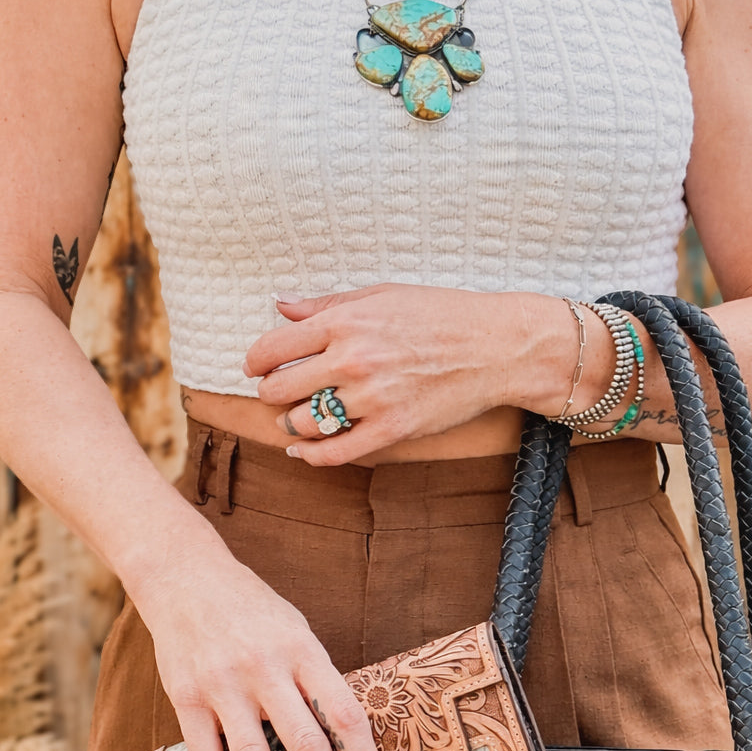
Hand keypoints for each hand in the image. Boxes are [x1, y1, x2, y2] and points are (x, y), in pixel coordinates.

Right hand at [133, 527, 387, 750]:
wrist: (182, 576)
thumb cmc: (251, 610)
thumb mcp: (296, 632)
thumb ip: (316, 682)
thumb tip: (346, 747)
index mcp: (303, 651)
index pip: (344, 716)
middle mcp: (265, 668)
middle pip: (306, 746)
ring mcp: (223, 685)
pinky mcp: (186, 699)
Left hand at [244, 284, 578, 464]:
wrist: (496, 347)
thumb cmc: (441, 315)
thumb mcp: (382, 295)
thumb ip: (328, 304)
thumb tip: (281, 306)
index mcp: (345, 323)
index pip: (274, 347)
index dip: (256, 361)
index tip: (256, 367)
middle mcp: (352, 361)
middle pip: (280, 389)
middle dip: (272, 393)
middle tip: (280, 393)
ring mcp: (372, 399)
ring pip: (304, 422)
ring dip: (292, 423)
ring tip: (298, 417)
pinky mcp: (392, 430)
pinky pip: (335, 453)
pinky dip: (311, 455)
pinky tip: (301, 450)